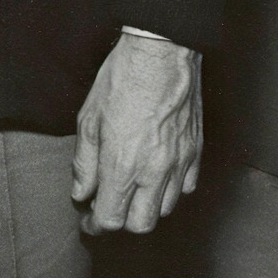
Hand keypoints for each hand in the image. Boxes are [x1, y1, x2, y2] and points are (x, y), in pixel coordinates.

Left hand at [69, 32, 201, 234]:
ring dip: (145, 207)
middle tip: (108, 207)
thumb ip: (84, 163)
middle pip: (141, 224)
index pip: (111, 219)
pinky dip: (170, 190)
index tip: (88, 220)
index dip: (95, 224)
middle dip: (121, 221)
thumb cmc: (123, 79)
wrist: (162, 53)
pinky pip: (186, 187)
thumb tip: (81, 192)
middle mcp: (154, 171)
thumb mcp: (88, 119)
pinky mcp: (196, 152)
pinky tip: (157, 176)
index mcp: (123, 165)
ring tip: (131, 190)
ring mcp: (179, 163)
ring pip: (165, 209)